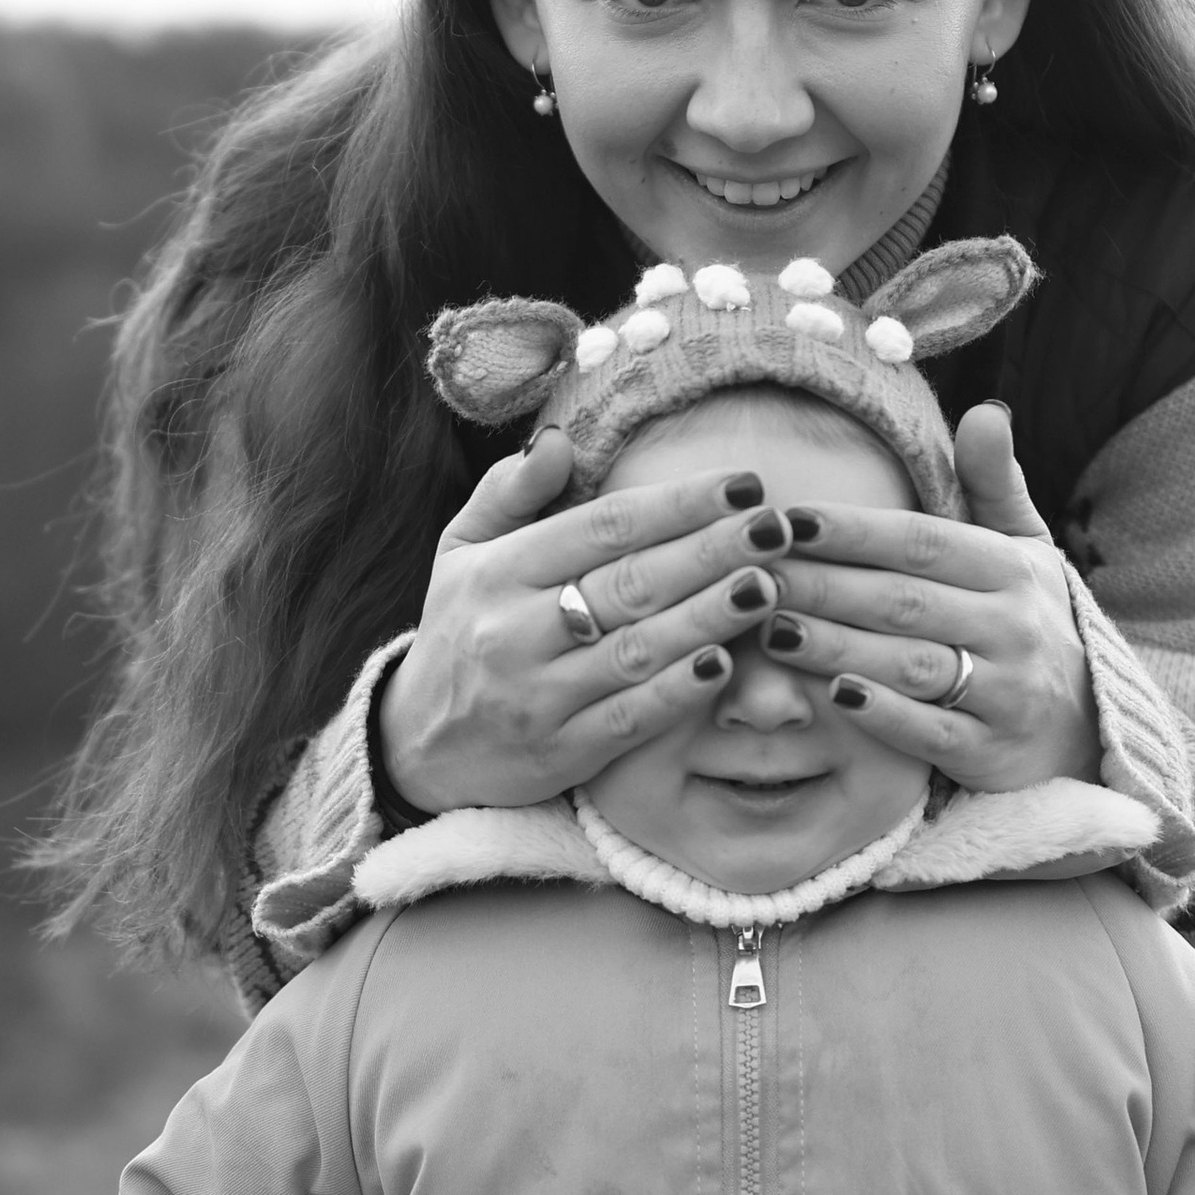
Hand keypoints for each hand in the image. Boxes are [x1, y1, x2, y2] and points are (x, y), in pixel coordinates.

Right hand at [376, 427, 799, 813]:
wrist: (416, 746)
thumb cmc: (459, 631)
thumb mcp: (462, 551)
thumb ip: (509, 493)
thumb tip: (557, 440)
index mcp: (497, 571)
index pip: (604, 526)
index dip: (679, 502)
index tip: (744, 483)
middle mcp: (514, 631)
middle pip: (631, 582)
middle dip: (713, 551)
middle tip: (778, 526)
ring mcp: (537, 697)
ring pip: (637, 650)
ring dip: (710, 616)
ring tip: (770, 585)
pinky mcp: (559, 753)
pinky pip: (629, 718)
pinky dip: (678, 691)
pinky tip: (727, 662)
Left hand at [754, 403, 1098, 789]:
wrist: (1085, 730)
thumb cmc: (1029, 623)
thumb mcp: (1026, 550)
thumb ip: (995, 483)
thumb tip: (987, 410)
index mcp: (1013, 568)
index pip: (923, 542)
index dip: (853, 529)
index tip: (788, 517)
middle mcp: (1014, 627)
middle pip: (905, 600)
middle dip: (825, 585)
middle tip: (754, 573)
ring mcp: (1006, 693)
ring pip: (912, 664)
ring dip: (838, 646)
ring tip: (772, 628)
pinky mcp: (992, 753)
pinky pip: (931, 731)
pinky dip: (884, 714)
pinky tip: (832, 695)